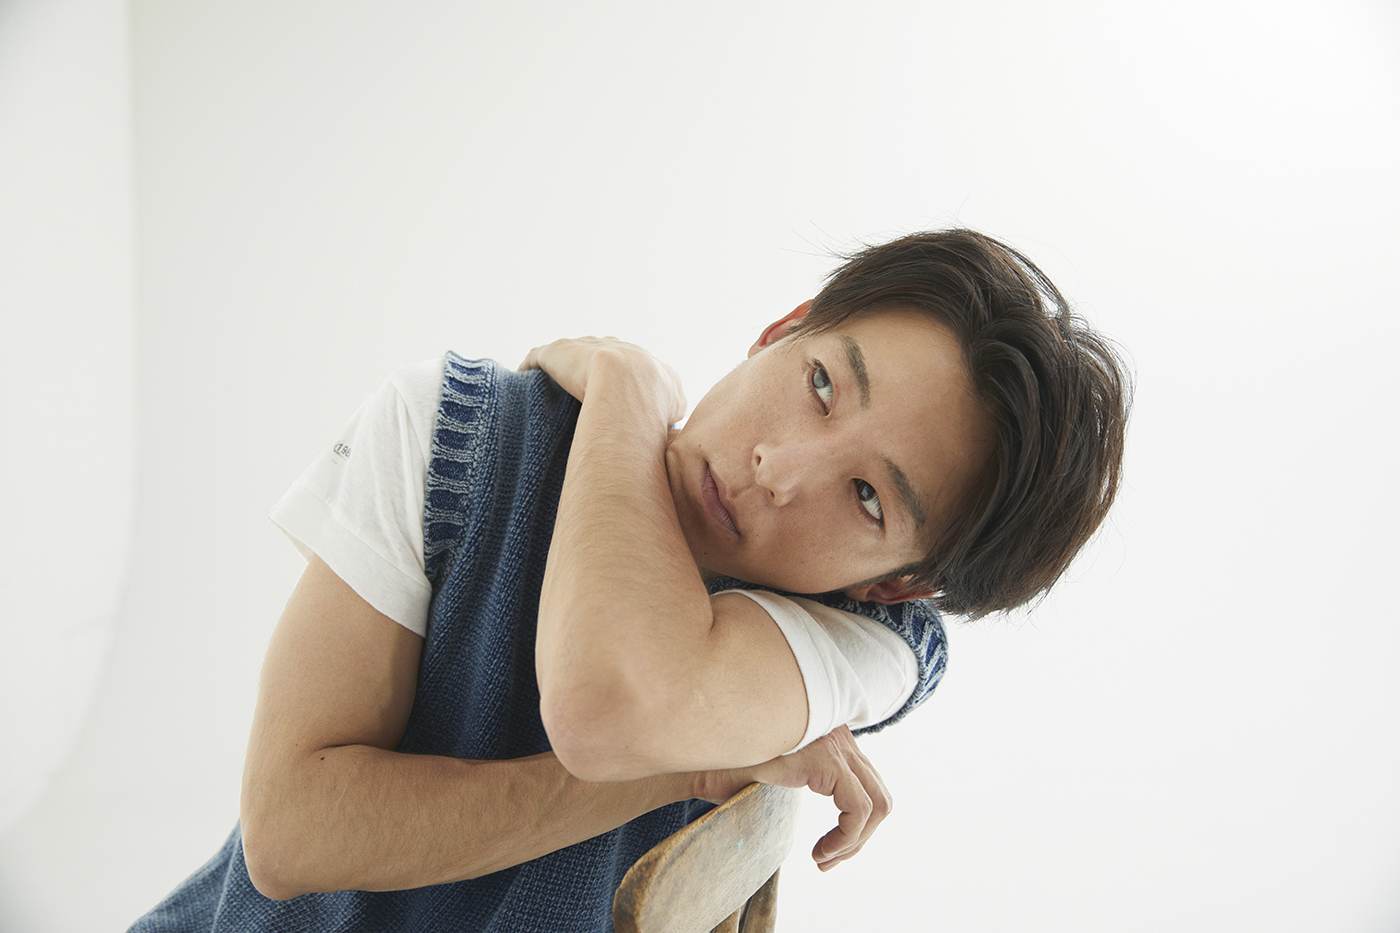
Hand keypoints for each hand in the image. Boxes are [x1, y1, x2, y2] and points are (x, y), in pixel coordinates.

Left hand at [519, 337, 686, 425]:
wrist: (628, 383)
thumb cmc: (653, 405)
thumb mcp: (676, 409)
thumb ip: (672, 413)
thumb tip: (671, 431)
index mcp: (643, 359)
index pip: (632, 365)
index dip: (622, 381)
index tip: (612, 398)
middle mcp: (616, 346)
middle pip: (600, 355)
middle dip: (591, 368)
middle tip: (581, 393)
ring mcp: (586, 346)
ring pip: (570, 354)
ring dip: (562, 366)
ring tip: (549, 386)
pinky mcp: (557, 352)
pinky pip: (539, 356)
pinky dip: (532, 365)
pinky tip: (524, 377)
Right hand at [692, 726, 891, 870]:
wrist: (700, 754)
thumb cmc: (728, 764)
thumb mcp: (777, 773)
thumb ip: (807, 779)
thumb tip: (837, 815)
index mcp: (831, 734)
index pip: (867, 784)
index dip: (855, 826)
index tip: (826, 852)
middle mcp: (839, 734)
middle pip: (879, 794)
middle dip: (858, 838)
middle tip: (826, 860)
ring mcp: (835, 744)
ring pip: (876, 805)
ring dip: (853, 842)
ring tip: (822, 858)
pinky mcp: (825, 760)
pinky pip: (858, 809)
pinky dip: (846, 838)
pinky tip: (820, 851)